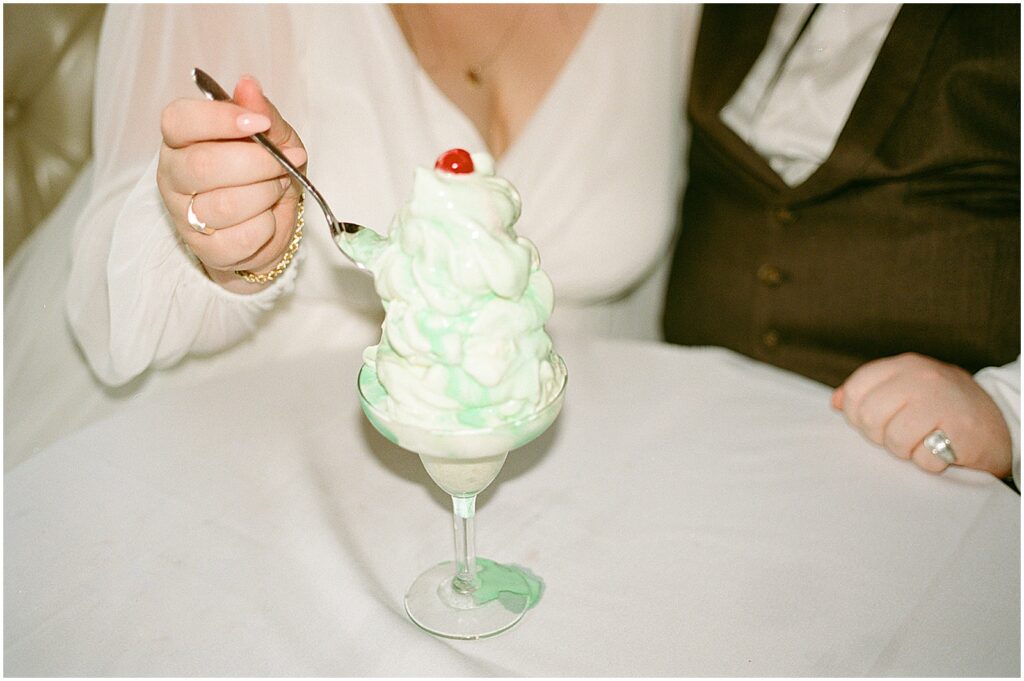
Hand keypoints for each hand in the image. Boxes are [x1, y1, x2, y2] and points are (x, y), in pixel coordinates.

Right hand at [157, 75, 306, 292]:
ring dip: (266, 194)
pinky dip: (268, 225)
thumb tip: (248, 85)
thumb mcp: (271, 134)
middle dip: (257, 164)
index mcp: (181, 138)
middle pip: (204, 166)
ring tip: (278, 188)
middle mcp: (173, 174)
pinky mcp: (207, 250)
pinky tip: (268, 216)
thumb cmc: (263, 172)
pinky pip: (242, 237)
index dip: (220, 119)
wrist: (270, 223)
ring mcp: (185, 215)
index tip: (259, 123)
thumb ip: (259, 111)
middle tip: (282, 163)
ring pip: (225, 205)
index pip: (179, 121)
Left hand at [832, 353, 1011, 477]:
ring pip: (893, 440)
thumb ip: (871, 392)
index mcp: (904, 366)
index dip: (859, 416)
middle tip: (905, 435)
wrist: (1007, 423)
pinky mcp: (960, 430)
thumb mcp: (908, 390)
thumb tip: (835, 402)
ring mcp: (941, 401)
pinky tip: (943, 452)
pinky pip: (922, 459)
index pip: (855, 391)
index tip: (879, 422)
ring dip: (907, 451)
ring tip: (925, 442)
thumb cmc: (946, 409)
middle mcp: (921, 377)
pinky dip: (930, 464)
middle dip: (881, 436)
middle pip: (869, 418)